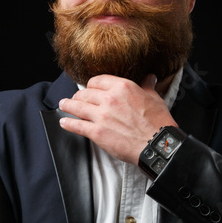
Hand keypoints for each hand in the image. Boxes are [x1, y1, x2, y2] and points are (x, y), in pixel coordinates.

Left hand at [57, 74, 176, 164]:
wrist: (157, 144)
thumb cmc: (158, 122)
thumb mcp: (154, 98)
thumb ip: (147, 86)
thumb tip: (149, 78)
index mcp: (122, 87)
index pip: (97, 81)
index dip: (91, 85)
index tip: (90, 88)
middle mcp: (109, 99)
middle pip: (85, 93)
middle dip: (78, 96)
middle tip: (75, 99)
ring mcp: (101, 116)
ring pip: (77, 107)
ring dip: (68, 105)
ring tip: (63, 105)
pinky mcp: (97, 132)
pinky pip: (77, 126)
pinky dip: (68, 124)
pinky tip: (64, 122)